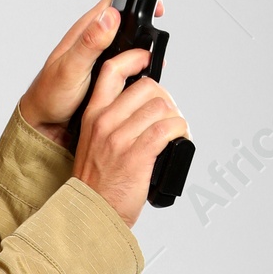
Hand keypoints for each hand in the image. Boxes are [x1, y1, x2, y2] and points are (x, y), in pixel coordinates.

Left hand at [17, 0, 164, 142]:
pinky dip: (136, 69)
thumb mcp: (71, 68)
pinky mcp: (105, 72)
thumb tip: (110, 17)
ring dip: (142, 53)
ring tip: (148, 66)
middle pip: (128, 24)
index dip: (137, 0)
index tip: (156, 11)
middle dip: (145, 31)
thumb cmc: (50, 95)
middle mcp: (95, 39)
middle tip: (153, 49)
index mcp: (86, 30)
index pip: (115, 2)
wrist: (46, 123)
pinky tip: (139, 79)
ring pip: (130, 46)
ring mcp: (101, 56)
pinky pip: (126, 64)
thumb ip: (89, 43)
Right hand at [71, 43, 188, 229]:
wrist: (91, 214)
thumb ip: (111, 122)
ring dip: (176, 118)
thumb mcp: (93, 144)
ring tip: (176, 132)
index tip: (148, 60)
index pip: (112, 71)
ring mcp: (119, 138)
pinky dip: (181, 132)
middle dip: (166, 99)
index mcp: (93, 115)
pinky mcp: (137, 155)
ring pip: (161, 107)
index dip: (135, 59)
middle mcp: (104, 122)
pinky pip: (168, 129)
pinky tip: (180, 140)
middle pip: (147, 88)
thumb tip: (143, 106)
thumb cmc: (97, 184)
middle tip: (169, 116)